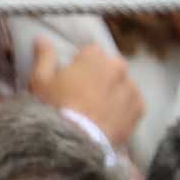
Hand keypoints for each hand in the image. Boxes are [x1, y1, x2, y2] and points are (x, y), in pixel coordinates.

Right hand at [26, 40, 144, 150]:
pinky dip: (122, 109)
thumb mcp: (40, 80)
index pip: (90, 52)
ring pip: (121, 85)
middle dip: (99, 77)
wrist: (75, 141)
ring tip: (96, 111)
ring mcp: (131, 88)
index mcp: (95, 57)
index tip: (71, 80)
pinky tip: (107, 120)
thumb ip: (44, 56)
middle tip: (83, 96)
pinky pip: (131, 104)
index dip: (79, 65)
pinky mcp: (139, 109)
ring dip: (112, 92)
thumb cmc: (55, 107)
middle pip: (109, 68)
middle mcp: (118, 67)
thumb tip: (42, 38)